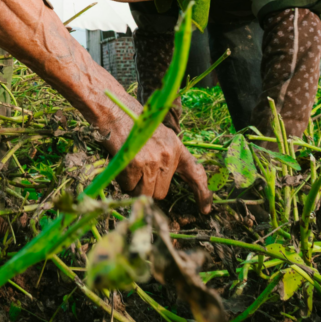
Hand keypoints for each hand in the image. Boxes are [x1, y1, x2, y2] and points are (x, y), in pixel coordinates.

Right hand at [100, 97, 212, 213]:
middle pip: (161, 193)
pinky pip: (129, 188)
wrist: (116, 112)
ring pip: (145, 194)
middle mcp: (168, 156)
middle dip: (148, 188)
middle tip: (138, 172)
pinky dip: (123, 181)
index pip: (195, 173)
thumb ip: (167, 157)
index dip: (202, 194)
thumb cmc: (135, 124)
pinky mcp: (135, 165)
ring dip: (135, 187)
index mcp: (176, 148)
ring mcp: (152, 162)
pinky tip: (122, 166)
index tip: (205, 209)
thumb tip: (162, 183)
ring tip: (129, 168)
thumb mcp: (160, 136)